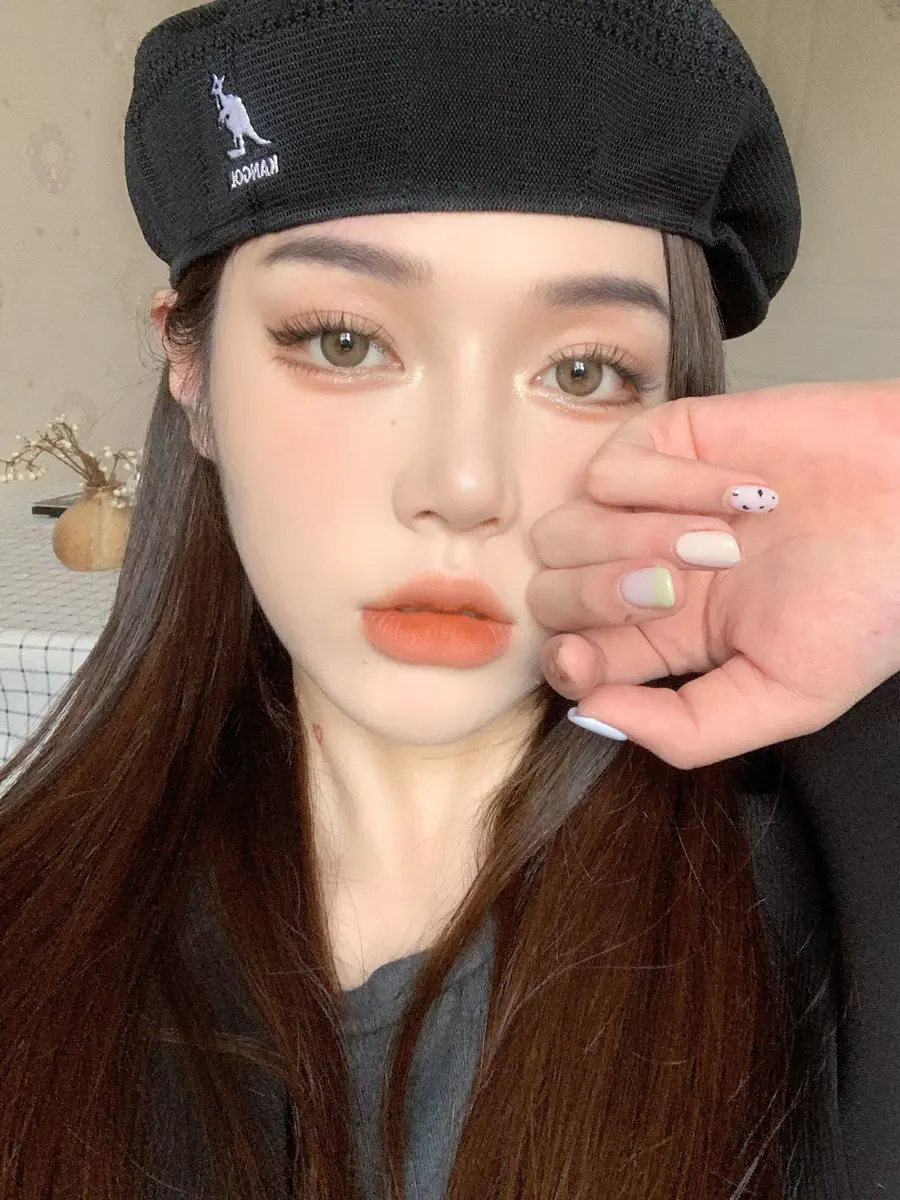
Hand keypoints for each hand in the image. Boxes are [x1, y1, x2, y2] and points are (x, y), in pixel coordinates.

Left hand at [526, 379, 899, 768]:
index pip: (572, 654)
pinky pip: (609, 468)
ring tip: (723, 542)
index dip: (563, 662)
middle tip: (674, 589)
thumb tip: (590, 716)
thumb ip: (686, 728)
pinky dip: (671, 483)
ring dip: (635, 540)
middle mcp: (646, 570)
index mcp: (667, 637)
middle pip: (552, 592)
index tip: (585, 659)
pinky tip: (742, 492)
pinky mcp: (666, 442)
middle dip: (597, 597)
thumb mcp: (786, 698)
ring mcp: (648, 506)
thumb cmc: (868, 602)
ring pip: (565, 529)